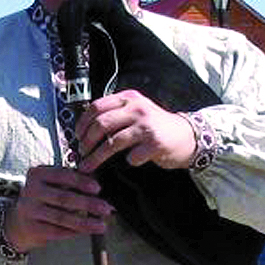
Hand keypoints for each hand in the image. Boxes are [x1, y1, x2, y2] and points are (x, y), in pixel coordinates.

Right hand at [2, 165, 111, 252]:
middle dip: (88, 204)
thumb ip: (70, 183)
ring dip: (85, 222)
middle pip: (64, 198)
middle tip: (106, 209)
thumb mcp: (50, 184)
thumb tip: (99, 190)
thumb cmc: (43, 199)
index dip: (81, 182)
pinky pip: (57, 231)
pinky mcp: (31, 228)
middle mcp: (30, 190)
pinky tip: (86, 232)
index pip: (62, 175)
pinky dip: (74, 232)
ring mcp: (29, 210)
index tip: (98, 188)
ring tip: (101, 225)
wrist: (18, 221)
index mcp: (37, 173)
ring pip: (62, 217)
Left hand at [73, 90, 197, 171]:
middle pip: (101, 125)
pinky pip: (131, 157)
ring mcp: (146, 125)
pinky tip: (128, 163)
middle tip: (81, 153)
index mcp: (129, 98)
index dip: (82, 124)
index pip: (96, 107)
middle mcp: (137, 108)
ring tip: (88, 166)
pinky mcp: (154, 143)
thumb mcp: (137, 111)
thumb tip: (86, 129)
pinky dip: (127, 162)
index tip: (77, 137)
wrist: (187, 136)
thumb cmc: (157, 126)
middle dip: (86, 142)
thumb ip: (116, 114)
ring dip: (96, 158)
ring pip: (112, 143)